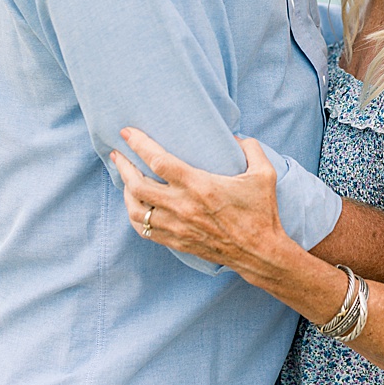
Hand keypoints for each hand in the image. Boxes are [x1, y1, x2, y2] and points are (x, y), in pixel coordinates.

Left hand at [110, 130, 287, 271]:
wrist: (260, 252)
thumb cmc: (262, 212)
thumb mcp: (265, 174)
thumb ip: (251, 149)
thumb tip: (235, 138)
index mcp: (200, 186)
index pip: (160, 161)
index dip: (140, 144)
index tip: (128, 133)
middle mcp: (183, 206)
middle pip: (138, 185)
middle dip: (123, 166)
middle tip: (118, 154)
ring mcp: (177, 226)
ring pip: (135, 209)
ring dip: (126, 192)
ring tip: (126, 179)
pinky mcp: (176, 241)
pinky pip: (143, 229)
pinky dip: (134, 216)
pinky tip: (136, 206)